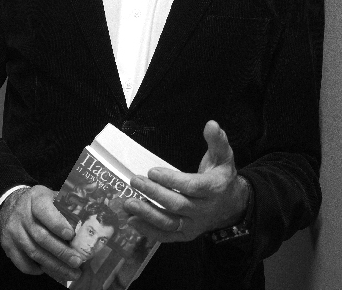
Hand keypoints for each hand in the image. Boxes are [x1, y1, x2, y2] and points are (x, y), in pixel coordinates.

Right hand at [0, 185, 81, 283]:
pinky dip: (37, 269)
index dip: (57, 224)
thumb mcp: (52, 196)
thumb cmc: (41, 203)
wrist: (11, 206)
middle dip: (61, 252)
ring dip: (54, 266)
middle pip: (41, 236)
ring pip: (34, 252)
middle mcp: (22, 213)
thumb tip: (91, 219)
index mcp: (36, 197)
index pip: (44, 210)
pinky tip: (50, 270)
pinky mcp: (7, 245)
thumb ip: (68, 205)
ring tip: (71, 273)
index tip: (71, 235)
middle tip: (77, 261)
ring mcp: (13, 230)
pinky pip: (23, 263)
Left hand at [124, 121, 249, 242]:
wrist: (231, 205)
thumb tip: (211, 124)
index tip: (152, 171)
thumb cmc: (221, 176)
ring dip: (147, 214)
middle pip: (177, 204)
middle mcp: (204, 210)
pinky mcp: (185, 235)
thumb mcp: (223, 156)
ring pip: (169, 223)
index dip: (172, 180)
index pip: (191, 186)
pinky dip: (149, 231)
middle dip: (154, 193)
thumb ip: (217, 140)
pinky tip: (132, 220)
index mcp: (213, 189)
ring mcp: (194, 225)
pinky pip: (166, 236)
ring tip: (128, 203)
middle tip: (135, 181)